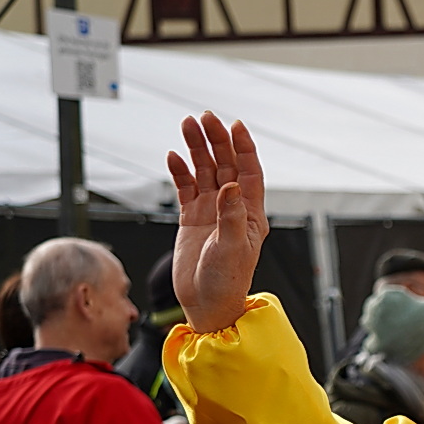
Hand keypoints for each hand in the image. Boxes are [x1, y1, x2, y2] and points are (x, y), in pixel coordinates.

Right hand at [166, 113, 269, 332]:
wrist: (206, 305)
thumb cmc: (227, 283)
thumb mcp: (232, 249)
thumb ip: (232, 216)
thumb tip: (230, 185)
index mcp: (252, 214)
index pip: (250, 172)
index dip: (244, 148)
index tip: (235, 125)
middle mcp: (233, 209)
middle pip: (225, 165)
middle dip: (216, 140)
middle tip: (204, 118)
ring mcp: (212, 212)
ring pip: (204, 172)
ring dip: (196, 149)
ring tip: (186, 126)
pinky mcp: (192, 219)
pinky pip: (186, 188)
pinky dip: (179, 172)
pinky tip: (172, 157)